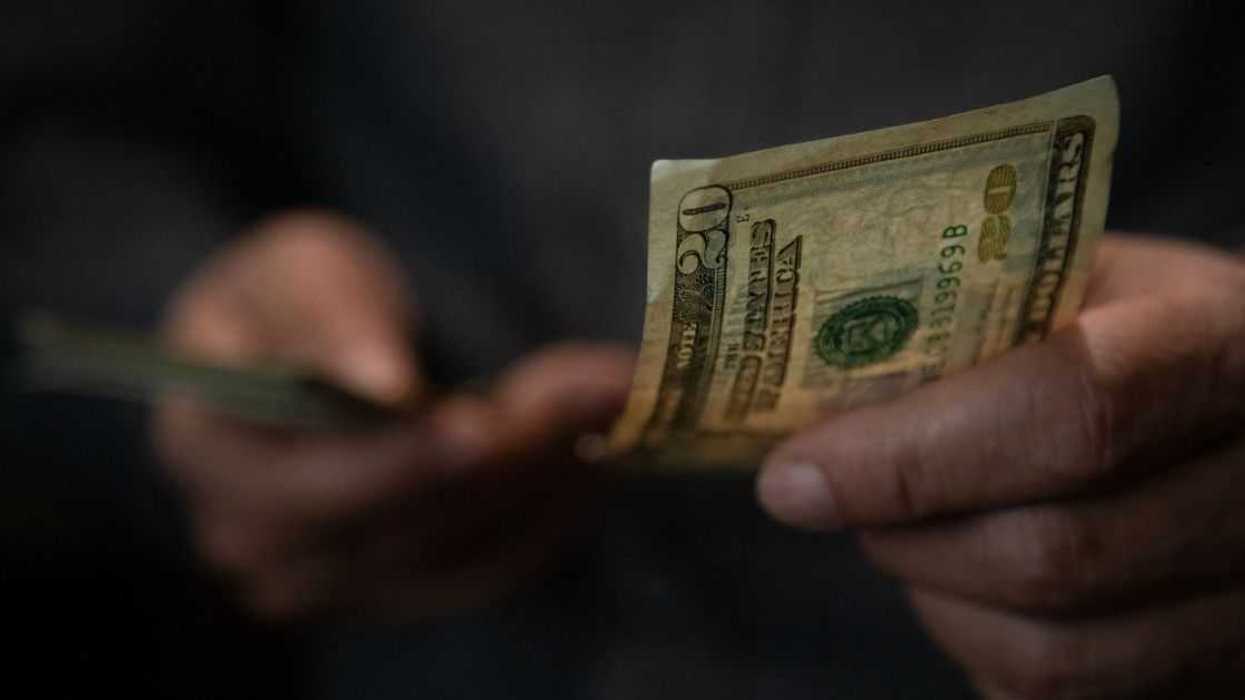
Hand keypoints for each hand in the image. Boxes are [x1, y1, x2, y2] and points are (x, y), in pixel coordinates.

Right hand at [154, 211, 632, 619]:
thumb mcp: (298, 267)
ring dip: (546, 480)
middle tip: (600, 390)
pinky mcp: (396, 587)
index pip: (301, 484)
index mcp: (205, 451)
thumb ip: (327, 315)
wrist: (308, 355)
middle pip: (394, 529)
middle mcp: (255, 541)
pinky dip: (550, 515)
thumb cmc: (293, 299)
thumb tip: (379, 385)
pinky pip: (485, 570)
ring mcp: (328, 581)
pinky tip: (599, 452)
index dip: (398, 460)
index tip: (485, 420)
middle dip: (507, 457)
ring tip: (613, 402)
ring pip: (455, 555)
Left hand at [757, 235, 1244, 697]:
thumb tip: (813, 396)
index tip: (794, 476)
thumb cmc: (1145, 328)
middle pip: (1052, 554)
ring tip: (906, 532)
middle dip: (904, 533)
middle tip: (833, 493)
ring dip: (938, 599)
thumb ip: (971, 322)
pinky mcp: (1224, 673)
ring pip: (1054, 653)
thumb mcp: (1085, 280)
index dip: (913, 456)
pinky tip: (973, 584)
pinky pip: (1065, 698)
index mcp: (1229, 346)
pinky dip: (983, 647)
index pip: (1071, 411)